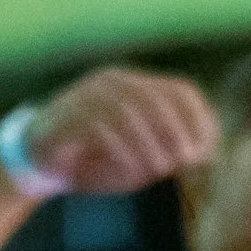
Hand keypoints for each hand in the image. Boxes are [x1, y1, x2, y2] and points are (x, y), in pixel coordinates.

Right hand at [26, 66, 218, 194]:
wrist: (43, 160)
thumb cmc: (98, 161)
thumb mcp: (141, 158)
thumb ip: (169, 153)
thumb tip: (202, 156)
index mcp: (140, 88)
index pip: (182, 91)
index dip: (200, 119)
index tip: (207, 151)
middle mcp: (117, 82)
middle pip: (158, 97)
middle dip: (176, 130)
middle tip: (185, 160)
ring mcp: (89, 92)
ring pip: (128, 108)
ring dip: (149, 141)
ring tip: (159, 168)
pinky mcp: (68, 111)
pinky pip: (98, 123)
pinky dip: (119, 146)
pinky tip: (130, 166)